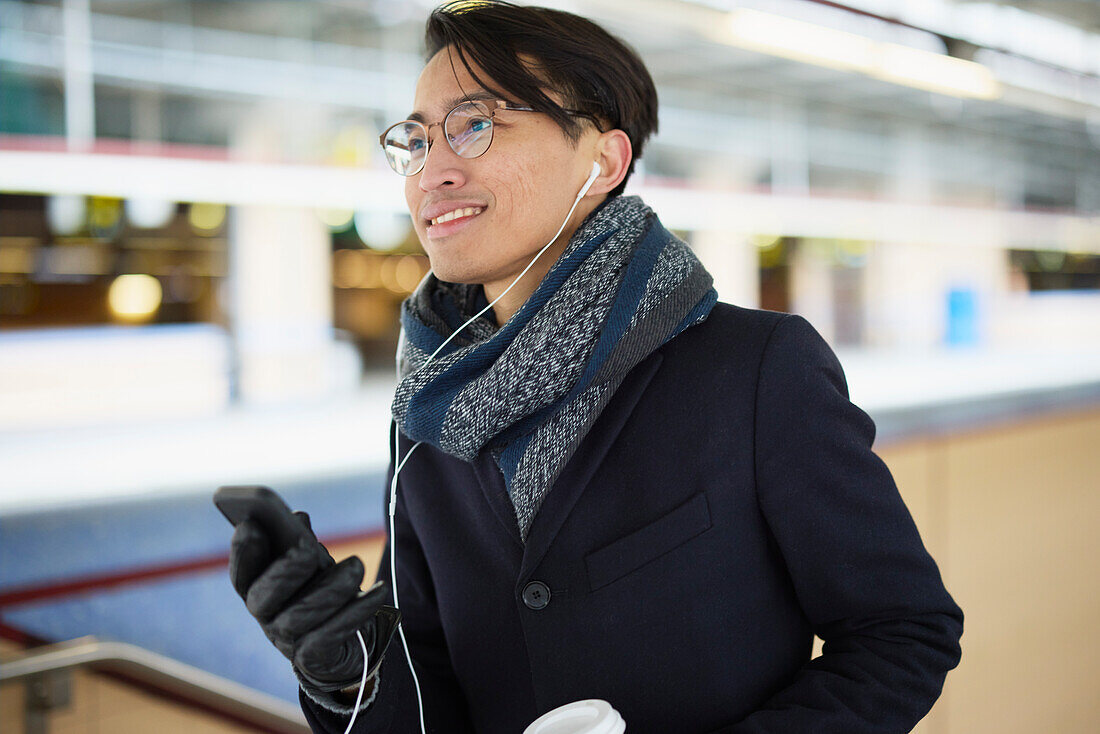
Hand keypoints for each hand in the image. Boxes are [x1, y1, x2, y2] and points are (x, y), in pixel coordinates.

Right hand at [229, 512, 400, 691]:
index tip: (251, 525)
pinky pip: (330, 636)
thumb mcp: (313, 568)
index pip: (242, 573)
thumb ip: (302, 543)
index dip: (243, 552)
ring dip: (330, 589)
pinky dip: (356, 612)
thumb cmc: (322, 594)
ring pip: (300, 617)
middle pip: (262, 598)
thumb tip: (298, 518)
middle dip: (283, 571)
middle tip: (307, 548)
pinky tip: (377, 592)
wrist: (344, 647)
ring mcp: (287, 641)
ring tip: (357, 565)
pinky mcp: (313, 659)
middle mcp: (266, 618)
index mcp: (258, 590)